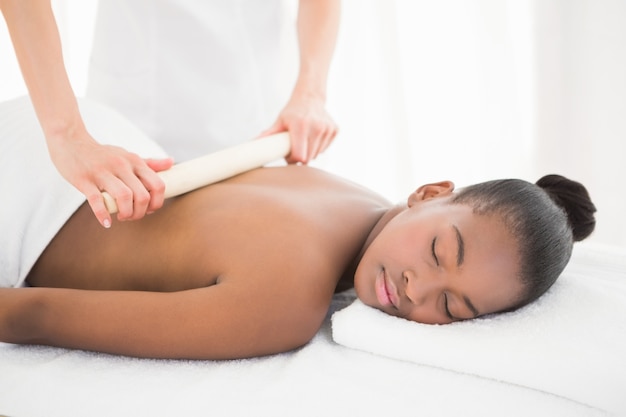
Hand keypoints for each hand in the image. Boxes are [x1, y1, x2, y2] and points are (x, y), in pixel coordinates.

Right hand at [47, 131, 172, 227]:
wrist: (70, 141)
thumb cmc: (102, 154)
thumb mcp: (128, 155)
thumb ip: (149, 163)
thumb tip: (172, 162)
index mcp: (134, 162)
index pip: (158, 185)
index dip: (157, 202)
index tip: (149, 209)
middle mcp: (121, 166)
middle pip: (142, 195)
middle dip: (141, 212)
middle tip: (133, 216)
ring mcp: (103, 172)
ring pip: (124, 197)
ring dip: (126, 213)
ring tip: (122, 217)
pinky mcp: (84, 180)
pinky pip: (96, 200)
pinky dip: (103, 215)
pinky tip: (106, 222)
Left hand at [260, 93, 337, 163]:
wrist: (310, 97)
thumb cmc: (292, 112)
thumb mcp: (279, 122)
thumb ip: (268, 135)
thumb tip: (252, 144)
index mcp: (301, 126)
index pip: (299, 157)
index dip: (292, 160)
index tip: (288, 156)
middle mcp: (317, 127)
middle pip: (308, 158)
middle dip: (300, 157)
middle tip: (294, 148)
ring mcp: (327, 129)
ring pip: (317, 154)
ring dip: (309, 152)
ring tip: (304, 140)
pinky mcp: (335, 130)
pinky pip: (325, 148)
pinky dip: (318, 147)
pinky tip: (313, 137)